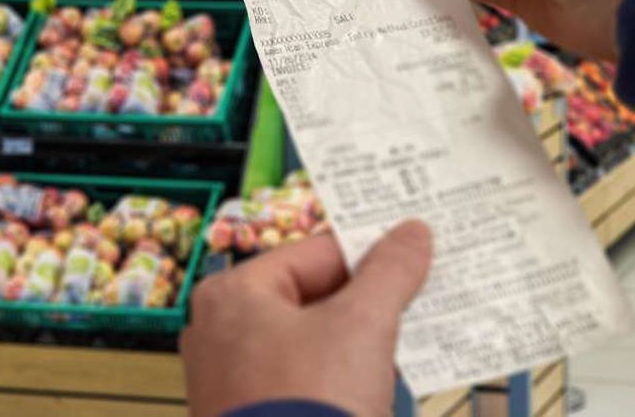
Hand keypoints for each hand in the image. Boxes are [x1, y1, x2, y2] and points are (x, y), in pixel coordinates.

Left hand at [181, 221, 431, 416]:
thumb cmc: (306, 410)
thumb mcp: (362, 325)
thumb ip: (389, 272)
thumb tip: (411, 234)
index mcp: (232, 294)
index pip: (314, 254)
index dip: (368, 253)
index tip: (409, 254)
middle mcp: (220, 332)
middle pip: (311, 297)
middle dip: (365, 303)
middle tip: (413, 297)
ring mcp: (232, 381)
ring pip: (310, 342)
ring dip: (358, 344)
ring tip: (405, 343)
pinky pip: (303, 380)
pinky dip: (340, 378)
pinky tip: (375, 386)